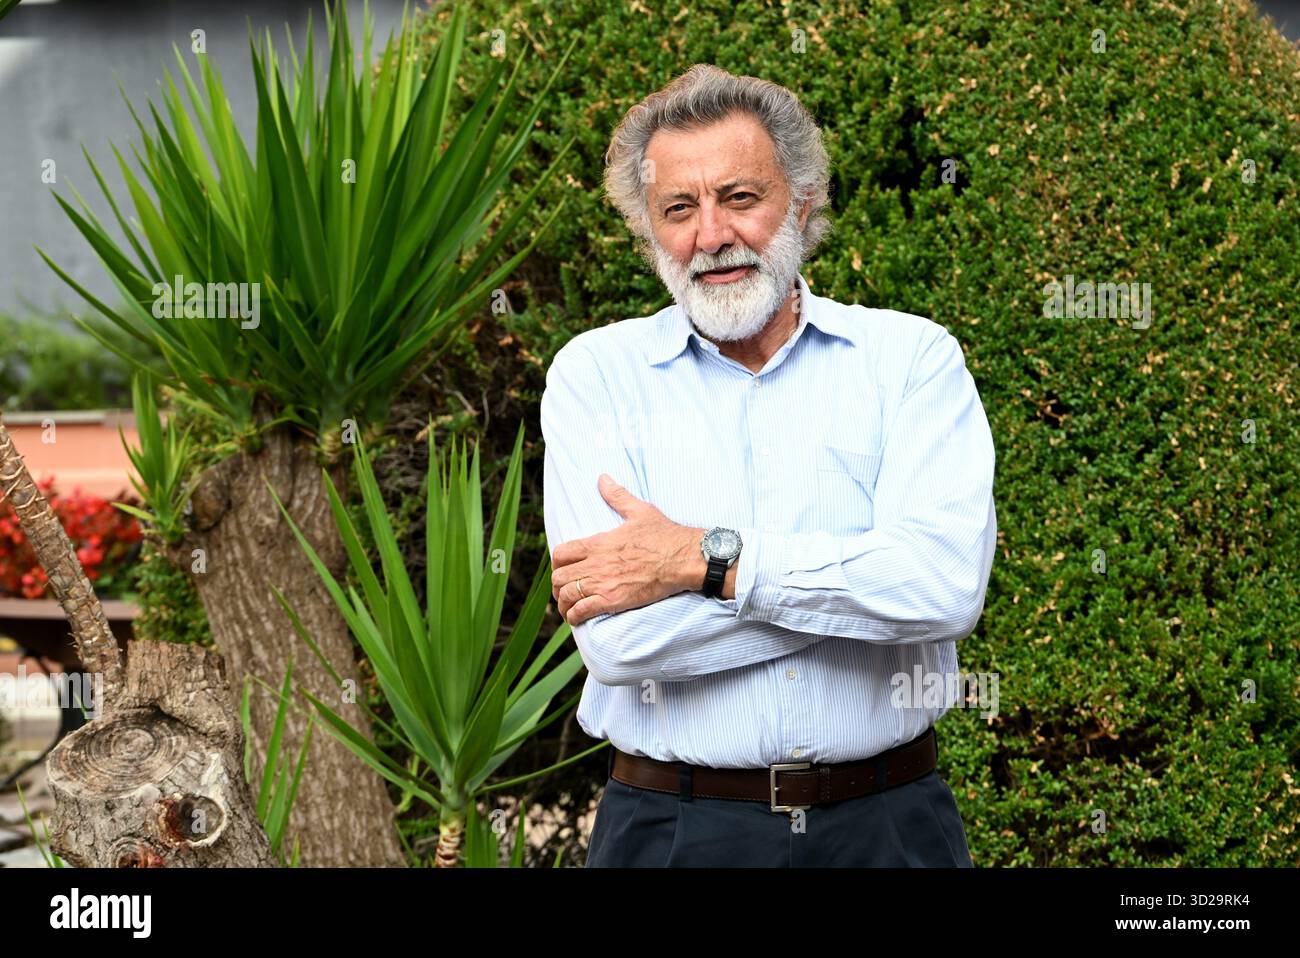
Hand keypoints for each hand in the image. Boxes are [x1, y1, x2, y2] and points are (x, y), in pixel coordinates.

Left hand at [550, 474, 702, 625]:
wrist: (683, 558)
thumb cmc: (665, 535)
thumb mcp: (639, 510)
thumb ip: (617, 496)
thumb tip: (603, 478)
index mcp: (599, 542)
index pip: (561, 553)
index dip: (556, 563)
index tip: (561, 569)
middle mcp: (596, 563)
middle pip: (559, 577)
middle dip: (556, 586)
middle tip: (563, 591)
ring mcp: (603, 582)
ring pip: (567, 595)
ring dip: (563, 604)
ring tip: (567, 608)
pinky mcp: (613, 600)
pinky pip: (582, 610)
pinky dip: (574, 616)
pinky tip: (575, 618)